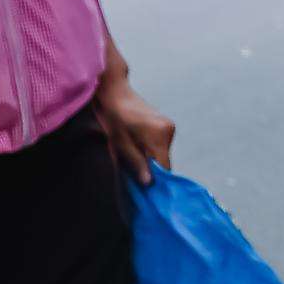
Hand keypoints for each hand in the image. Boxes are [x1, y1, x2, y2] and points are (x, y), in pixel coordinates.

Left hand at [93, 62, 175, 183]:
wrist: (114, 95)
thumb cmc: (114, 119)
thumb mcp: (120, 144)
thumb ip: (136, 163)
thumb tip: (149, 183)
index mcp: (159, 134)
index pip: (164, 166)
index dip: (156, 179)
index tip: (145, 189)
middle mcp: (169, 129)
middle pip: (164, 161)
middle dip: (150, 168)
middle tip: (132, 168)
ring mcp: (169, 126)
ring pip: (163, 153)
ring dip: (150, 158)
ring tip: (132, 151)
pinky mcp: (167, 125)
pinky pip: (161, 145)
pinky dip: (151, 149)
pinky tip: (138, 143)